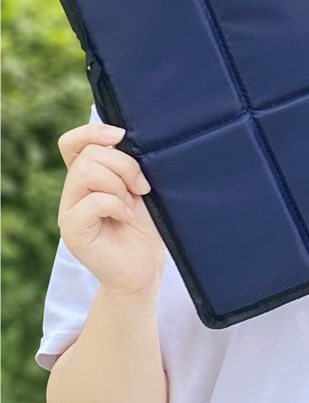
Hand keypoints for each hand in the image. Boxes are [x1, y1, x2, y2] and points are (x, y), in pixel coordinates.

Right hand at [57, 121, 164, 297]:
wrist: (145, 270)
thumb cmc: (146, 229)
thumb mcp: (138, 188)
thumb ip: (125, 164)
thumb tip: (120, 137)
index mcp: (86, 178)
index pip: (72, 143)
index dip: (92, 132)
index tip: (121, 136)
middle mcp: (73, 192)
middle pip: (88, 154)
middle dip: (122, 164)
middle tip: (140, 187)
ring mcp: (69, 211)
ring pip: (86, 171)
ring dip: (118, 184)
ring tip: (130, 204)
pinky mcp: (72, 230)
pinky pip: (93, 200)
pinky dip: (116, 204)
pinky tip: (125, 218)